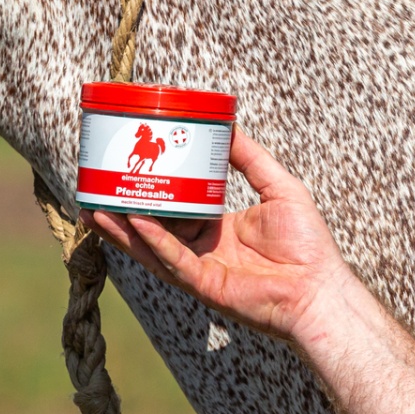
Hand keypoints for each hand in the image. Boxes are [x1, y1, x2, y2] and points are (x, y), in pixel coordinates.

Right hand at [80, 128, 352, 342]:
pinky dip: (153, 240)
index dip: (150, 189)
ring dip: (121, 227)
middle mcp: (200, 247)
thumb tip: (227, 124)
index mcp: (214, 227)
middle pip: (151, 226)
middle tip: (95, 189)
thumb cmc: (308, 244)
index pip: (173, 205)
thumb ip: (251, 157)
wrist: (321, 289)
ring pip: (150, 245)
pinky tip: (137, 221)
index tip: (128, 168)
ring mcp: (197, 267)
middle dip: (121, 210)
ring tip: (93, 207)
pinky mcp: (202, 284)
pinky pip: (172, 258)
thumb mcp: (278, 186)